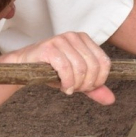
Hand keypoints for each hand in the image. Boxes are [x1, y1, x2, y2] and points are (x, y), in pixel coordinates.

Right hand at [0, 32, 114, 104]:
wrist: (24, 66)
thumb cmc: (51, 70)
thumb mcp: (76, 79)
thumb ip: (94, 88)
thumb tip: (111, 100)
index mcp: (84, 39)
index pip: (104, 62)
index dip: (99, 80)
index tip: (87, 87)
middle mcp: (74, 36)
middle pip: (93, 66)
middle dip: (86, 84)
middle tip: (76, 89)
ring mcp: (61, 40)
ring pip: (80, 68)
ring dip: (76, 84)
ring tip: (68, 88)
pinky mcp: (49, 48)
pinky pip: (66, 68)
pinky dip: (67, 82)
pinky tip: (63, 87)